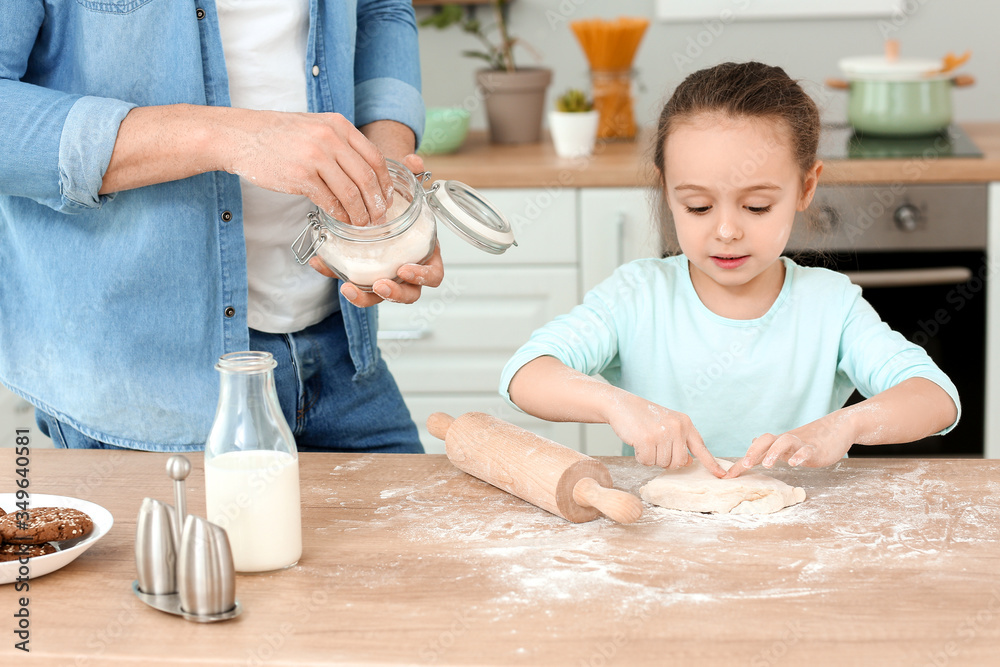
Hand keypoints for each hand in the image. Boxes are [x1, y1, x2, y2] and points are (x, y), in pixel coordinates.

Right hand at [227, 110, 393, 225]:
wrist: (241, 135)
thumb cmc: (278, 134)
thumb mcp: (315, 126)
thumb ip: (340, 142)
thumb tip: (364, 170)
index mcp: (338, 125)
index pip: (375, 157)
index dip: (385, 183)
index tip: (387, 198)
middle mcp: (330, 138)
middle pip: (366, 177)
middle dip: (377, 203)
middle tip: (379, 218)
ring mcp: (315, 157)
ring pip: (351, 193)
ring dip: (360, 214)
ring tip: (362, 224)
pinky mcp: (301, 176)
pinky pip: (329, 201)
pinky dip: (339, 215)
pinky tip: (342, 221)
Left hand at [307, 153, 441, 306]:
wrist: (375, 193)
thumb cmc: (396, 196)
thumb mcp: (405, 183)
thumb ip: (413, 174)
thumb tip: (415, 163)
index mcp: (424, 252)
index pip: (433, 274)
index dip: (423, 276)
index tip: (405, 269)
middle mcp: (406, 267)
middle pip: (409, 294)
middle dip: (395, 293)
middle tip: (379, 285)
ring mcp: (383, 272)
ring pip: (379, 296)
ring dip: (364, 296)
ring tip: (347, 287)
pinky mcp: (359, 270)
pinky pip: (350, 278)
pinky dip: (333, 272)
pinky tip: (320, 262)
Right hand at [607, 394, 725, 476]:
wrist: (622, 405)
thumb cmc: (644, 417)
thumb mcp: (667, 424)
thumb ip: (680, 442)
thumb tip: (687, 462)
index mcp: (685, 423)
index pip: (701, 447)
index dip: (711, 463)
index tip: (722, 476)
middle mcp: (677, 427)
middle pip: (679, 462)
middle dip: (666, 460)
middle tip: (655, 446)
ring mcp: (663, 433)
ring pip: (662, 463)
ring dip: (651, 458)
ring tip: (644, 441)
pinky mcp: (647, 439)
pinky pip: (648, 461)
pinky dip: (641, 457)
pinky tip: (637, 443)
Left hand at [723, 413, 854, 478]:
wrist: (838, 428)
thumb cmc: (811, 440)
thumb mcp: (787, 444)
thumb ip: (770, 446)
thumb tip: (752, 442)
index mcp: (777, 443)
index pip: (755, 450)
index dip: (741, 463)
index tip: (728, 477)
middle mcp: (786, 441)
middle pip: (766, 439)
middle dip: (754, 451)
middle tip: (745, 465)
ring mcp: (801, 443)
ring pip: (784, 441)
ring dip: (774, 452)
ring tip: (767, 464)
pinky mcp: (816, 448)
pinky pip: (807, 450)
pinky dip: (800, 455)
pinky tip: (794, 463)